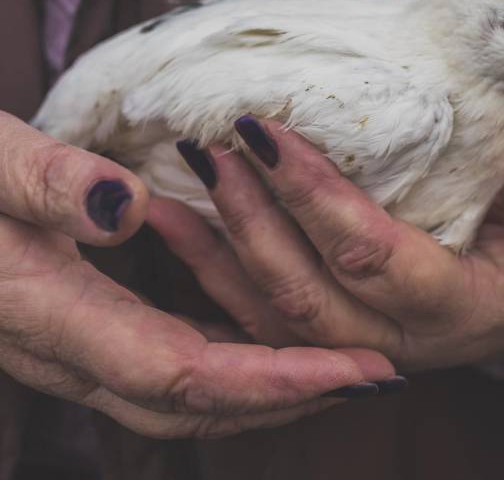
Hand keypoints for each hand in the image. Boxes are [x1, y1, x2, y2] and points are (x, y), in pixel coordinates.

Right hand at [0, 112, 395, 437]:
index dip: (273, 379)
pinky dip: (222, 361)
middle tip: (369, 377)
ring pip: (179, 394)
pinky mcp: (73, 326)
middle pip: (192, 404)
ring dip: (262, 386)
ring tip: (332, 366)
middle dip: (287, 396)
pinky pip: (160, 362)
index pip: (182, 372)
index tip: (354, 369)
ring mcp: (68, 344)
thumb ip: (48, 185)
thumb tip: (127, 208)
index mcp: (50, 310)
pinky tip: (254, 335)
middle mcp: (65, 347)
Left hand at [157, 117, 503, 369]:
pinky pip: (254, 313)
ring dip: (217, 242)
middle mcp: (389, 338)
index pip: (371, 258)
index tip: (266, 132)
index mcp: (450, 307)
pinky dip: (209, 267)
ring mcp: (351, 341)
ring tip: (182, 172)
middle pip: (303, 291)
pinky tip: (173, 219)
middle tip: (215, 144)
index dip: (315, 198)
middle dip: (253, 216)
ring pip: (267, 310)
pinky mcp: (325, 330)